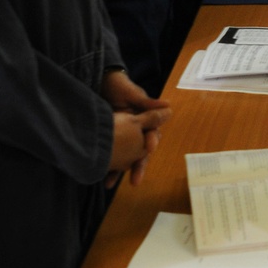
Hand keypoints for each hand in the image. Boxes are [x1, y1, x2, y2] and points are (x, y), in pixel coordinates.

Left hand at [103, 74, 170, 188]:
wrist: (100, 83)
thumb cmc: (119, 86)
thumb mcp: (131, 92)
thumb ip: (146, 102)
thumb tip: (167, 106)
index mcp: (145, 120)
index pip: (151, 134)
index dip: (151, 141)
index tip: (150, 148)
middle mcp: (136, 131)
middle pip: (140, 152)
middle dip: (138, 166)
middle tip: (136, 180)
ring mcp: (123, 137)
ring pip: (126, 157)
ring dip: (121, 172)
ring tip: (112, 184)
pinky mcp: (111, 140)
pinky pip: (112, 156)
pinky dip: (108, 167)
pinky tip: (103, 178)